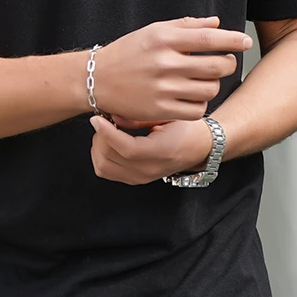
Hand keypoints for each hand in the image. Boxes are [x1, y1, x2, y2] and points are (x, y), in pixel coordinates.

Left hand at [88, 114, 213, 185]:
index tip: (97, 118)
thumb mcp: (167, 116)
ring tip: (106, 132)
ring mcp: (141, 178)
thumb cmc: (187, 128)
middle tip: (104, 120)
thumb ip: (139, 118)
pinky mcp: (135, 180)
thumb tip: (112, 116)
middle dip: (100, 137)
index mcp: (161, 152)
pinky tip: (109, 143)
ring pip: (103, 167)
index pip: (126, 149)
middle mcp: (149, 170)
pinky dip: (101, 157)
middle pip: (110, 158)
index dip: (107, 133)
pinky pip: (106, 171)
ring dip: (98, 147)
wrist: (199, 147)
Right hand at [90, 16, 250, 123]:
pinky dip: (201, 103)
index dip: (232, 40)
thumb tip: (217, 23)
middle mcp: (165, 63)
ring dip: (214, 84)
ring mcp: (163, 89)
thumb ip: (186, 26)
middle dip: (227, 63)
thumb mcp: (153, 31)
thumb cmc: (128, 52)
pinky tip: (194, 96)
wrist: (97, 80)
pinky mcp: (160, 110)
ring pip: (210, 89)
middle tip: (223, 63)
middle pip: (216, 66)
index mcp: (164, 39)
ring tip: (205, 80)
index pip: (209, 38)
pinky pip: (197, 109)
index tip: (245, 42)